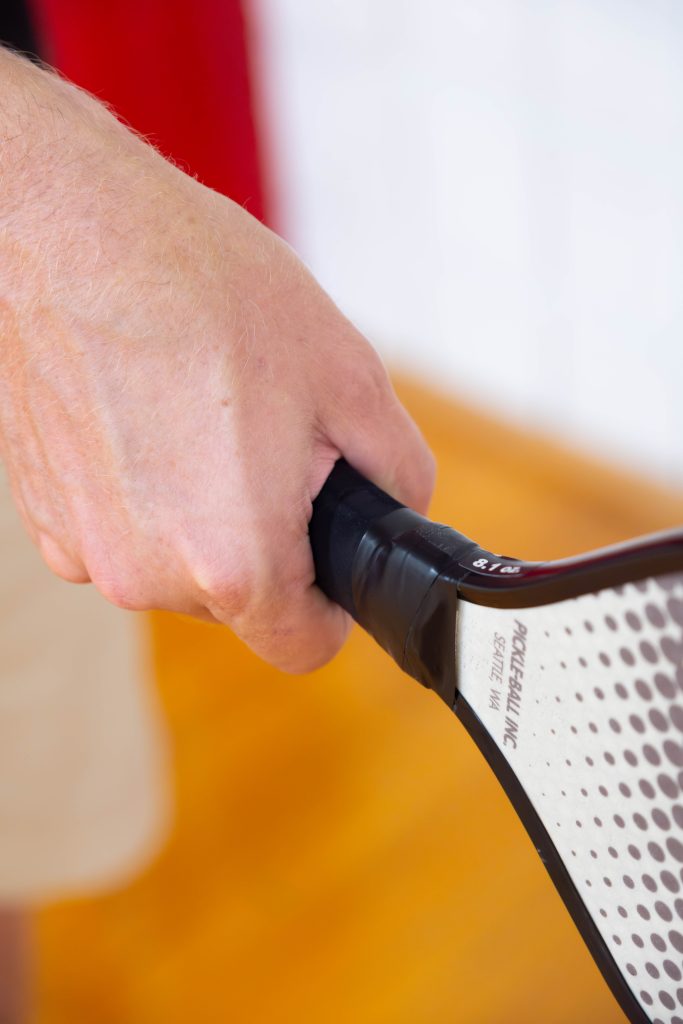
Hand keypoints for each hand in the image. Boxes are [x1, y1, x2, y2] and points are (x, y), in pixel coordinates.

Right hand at [0, 48, 433, 671]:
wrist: (74, 230)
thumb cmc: (203, 289)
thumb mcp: (348, 375)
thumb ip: (397, 470)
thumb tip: (399, 507)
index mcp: (235, 560)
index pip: (301, 647)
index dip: (328, 609)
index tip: (327, 562)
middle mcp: (148, 574)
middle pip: (238, 601)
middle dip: (265, 538)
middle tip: (262, 444)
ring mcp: (84, 549)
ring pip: (175, 566)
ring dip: (198, 515)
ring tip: (198, 418)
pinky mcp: (43, 516)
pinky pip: (121, 534)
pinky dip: (142, 497)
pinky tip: (143, 419)